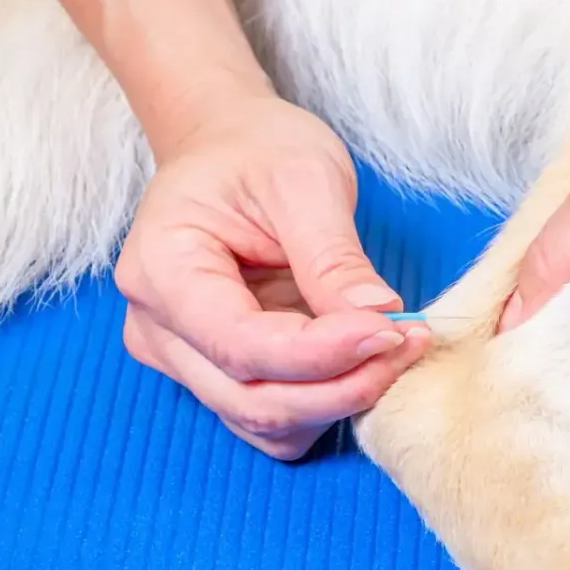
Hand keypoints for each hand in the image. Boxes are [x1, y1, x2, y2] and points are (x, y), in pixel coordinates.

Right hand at [114, 94, 430, 459]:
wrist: (226, 146)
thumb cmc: (257, 151)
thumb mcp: (303, 180)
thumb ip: (334, 257)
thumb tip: (381, 317)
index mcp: (162, 271)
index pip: (242, 345)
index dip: (324, 353)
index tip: (395, 330)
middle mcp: (158, 330)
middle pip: (253, 401)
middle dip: (342, 386)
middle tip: (411, 341)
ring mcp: (183, 360)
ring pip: (265, 423)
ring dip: (339, 401)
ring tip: (396, 346)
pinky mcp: (218, 374)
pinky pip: (276, 418)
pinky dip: (327, 402)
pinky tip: (366, 360)